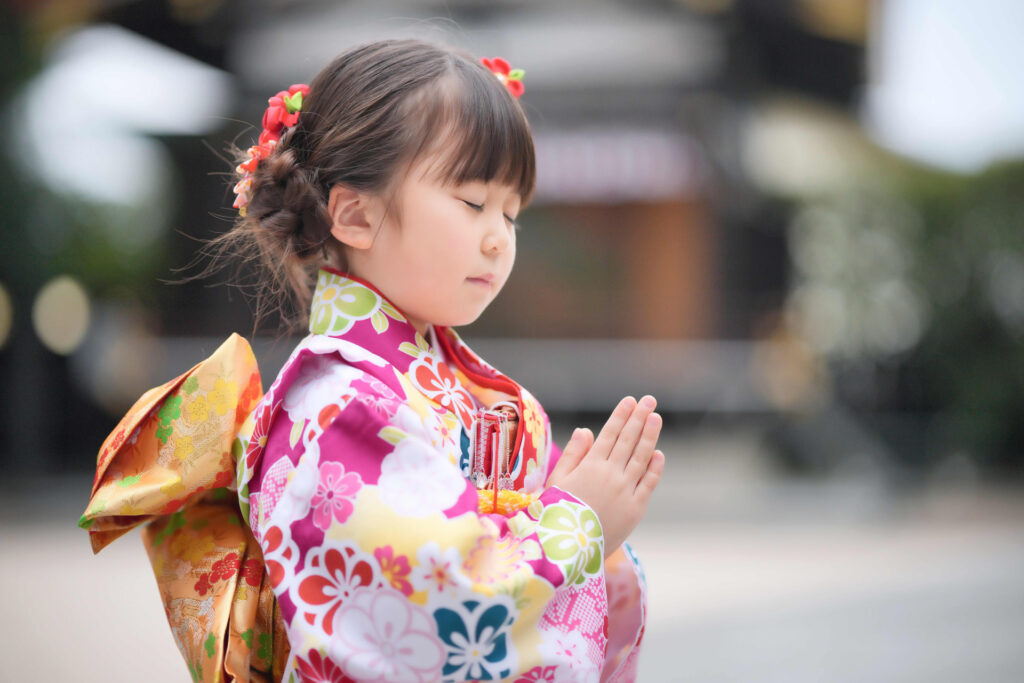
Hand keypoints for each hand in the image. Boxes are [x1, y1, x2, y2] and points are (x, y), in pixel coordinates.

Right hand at [546, 395, 664, 557]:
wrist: (569, 550)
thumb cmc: (557, 514)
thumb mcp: (558, 481)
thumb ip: (573, 454)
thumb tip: (587, 430)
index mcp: (590, 465)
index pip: (610, 433)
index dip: (621, 416)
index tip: (630, 401)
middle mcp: (611, 474)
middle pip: (629, 440)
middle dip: (639, 417)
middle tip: (649, 400)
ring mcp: (626, 490)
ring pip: (641, 457)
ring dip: (650, 436)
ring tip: (655, 418)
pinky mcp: (636, 508)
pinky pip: (648, 483)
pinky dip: (655, 467)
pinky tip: (658, 454)